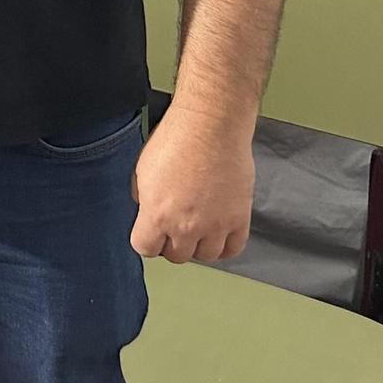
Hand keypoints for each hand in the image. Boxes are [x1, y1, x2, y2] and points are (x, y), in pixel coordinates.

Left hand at [129, 107, 254, 262]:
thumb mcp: (142, 169)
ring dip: (198, 245)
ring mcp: (216, 225)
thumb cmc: (176, 140)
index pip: (145, 248)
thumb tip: (146, 209)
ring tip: (196, 228)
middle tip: (173, 227)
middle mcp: (186, 226)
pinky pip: (233, 249)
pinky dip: (224, 246)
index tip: (150, 232)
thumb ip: (142, 197)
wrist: (211, 126)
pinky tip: (217, 234)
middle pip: (176, 255)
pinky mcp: (239, 219)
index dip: (146, 239)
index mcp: (157, 214)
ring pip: (205, 256)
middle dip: (171, 242)